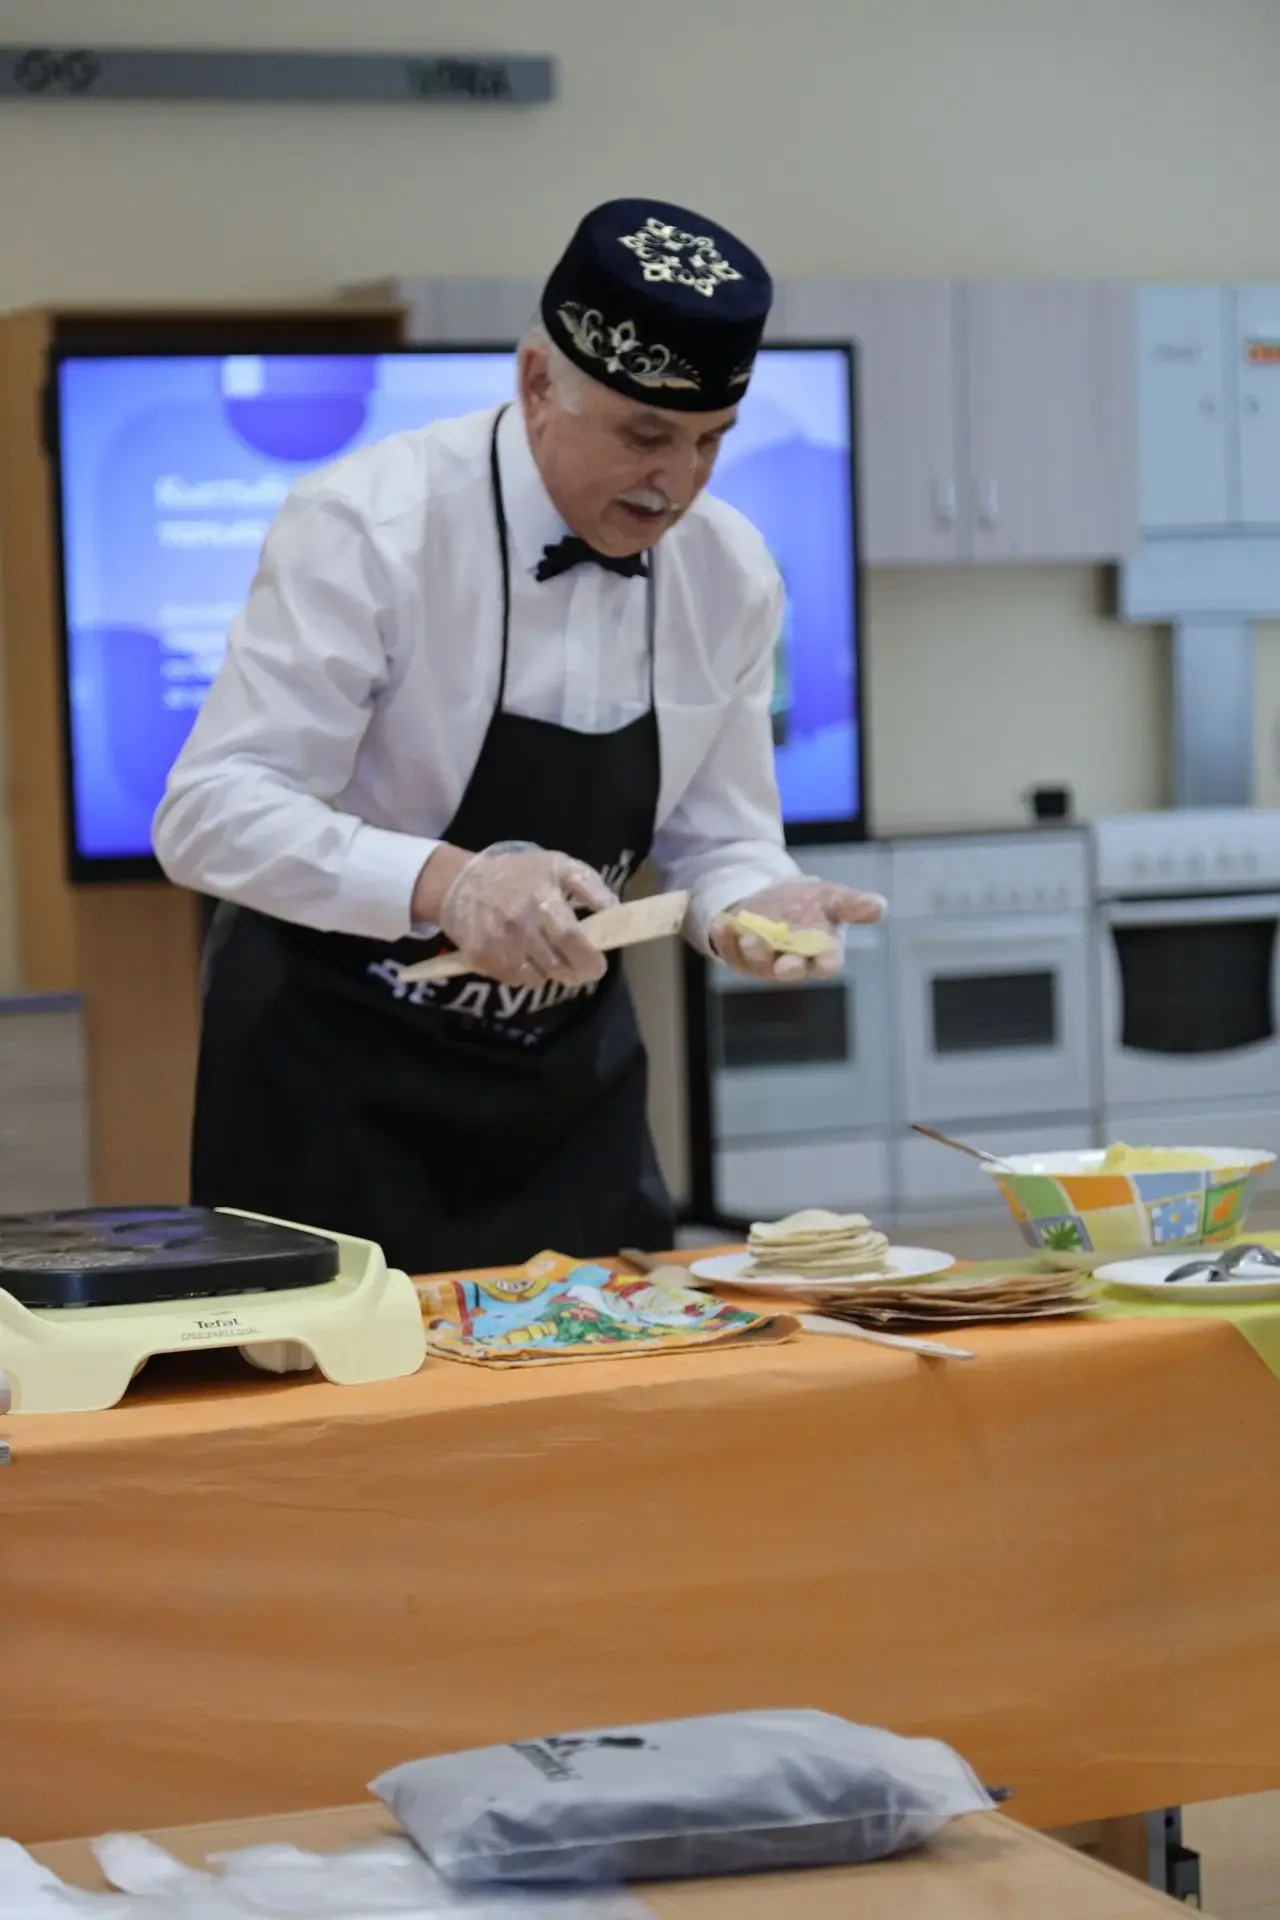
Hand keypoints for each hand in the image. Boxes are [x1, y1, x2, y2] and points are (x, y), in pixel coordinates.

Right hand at [439, 845, 616, 987]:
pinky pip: (516, 981)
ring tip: (547, 955)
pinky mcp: (482, 960)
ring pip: (539, 978)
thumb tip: (613, 910)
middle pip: (557, 965)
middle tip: (577, 966)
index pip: (571, 939)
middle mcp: (520, 925)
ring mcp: (499, 945)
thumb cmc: (517, 874)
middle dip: (573, 971)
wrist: (460, 883)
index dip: (589, 959)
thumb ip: (589, 885)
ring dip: (549, 973)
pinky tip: (524, 956)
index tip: (598, 966)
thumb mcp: (557, 865)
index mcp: (542, 900)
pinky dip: (526, 975)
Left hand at [712, 879, 885, 981]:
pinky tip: (722, 924)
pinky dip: (725, 939)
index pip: (827, 964)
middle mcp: (792, 962)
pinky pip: (729, 951)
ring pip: (757, 963)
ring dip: (754, 952)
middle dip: (788, 967)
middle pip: (791, 970)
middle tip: (785, 964)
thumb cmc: (809, 904)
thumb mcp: (831, 898)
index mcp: (821, 953)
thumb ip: (853, 904)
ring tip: (751, 936)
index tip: (826, 960)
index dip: (827, 963)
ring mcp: (763, 961)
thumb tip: (880, 906)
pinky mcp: (738, 954)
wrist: (773, 898)